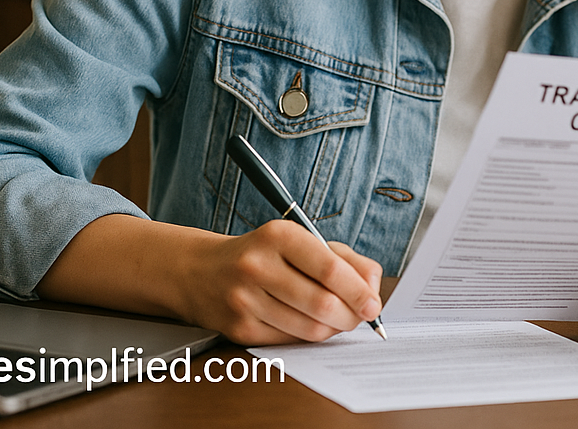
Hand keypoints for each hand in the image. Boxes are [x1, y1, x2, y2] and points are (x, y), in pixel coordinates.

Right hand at [173, 219, 382, 344]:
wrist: (203, 272)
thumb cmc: (264, 253)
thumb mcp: (300, 240)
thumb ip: (343, 258)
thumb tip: (373, 286)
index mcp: (278, 235)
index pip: (329, 269)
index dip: (358, 291)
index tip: (373, 304)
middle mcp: (258, 266)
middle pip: (322, 304)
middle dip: (351, 315)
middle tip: (360, 316)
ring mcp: (246, 300)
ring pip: (309, 329)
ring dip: (333, 329)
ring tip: (338, 319)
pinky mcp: (240, 329)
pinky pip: (291, 342)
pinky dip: (309, 337)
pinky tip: (311, 324)